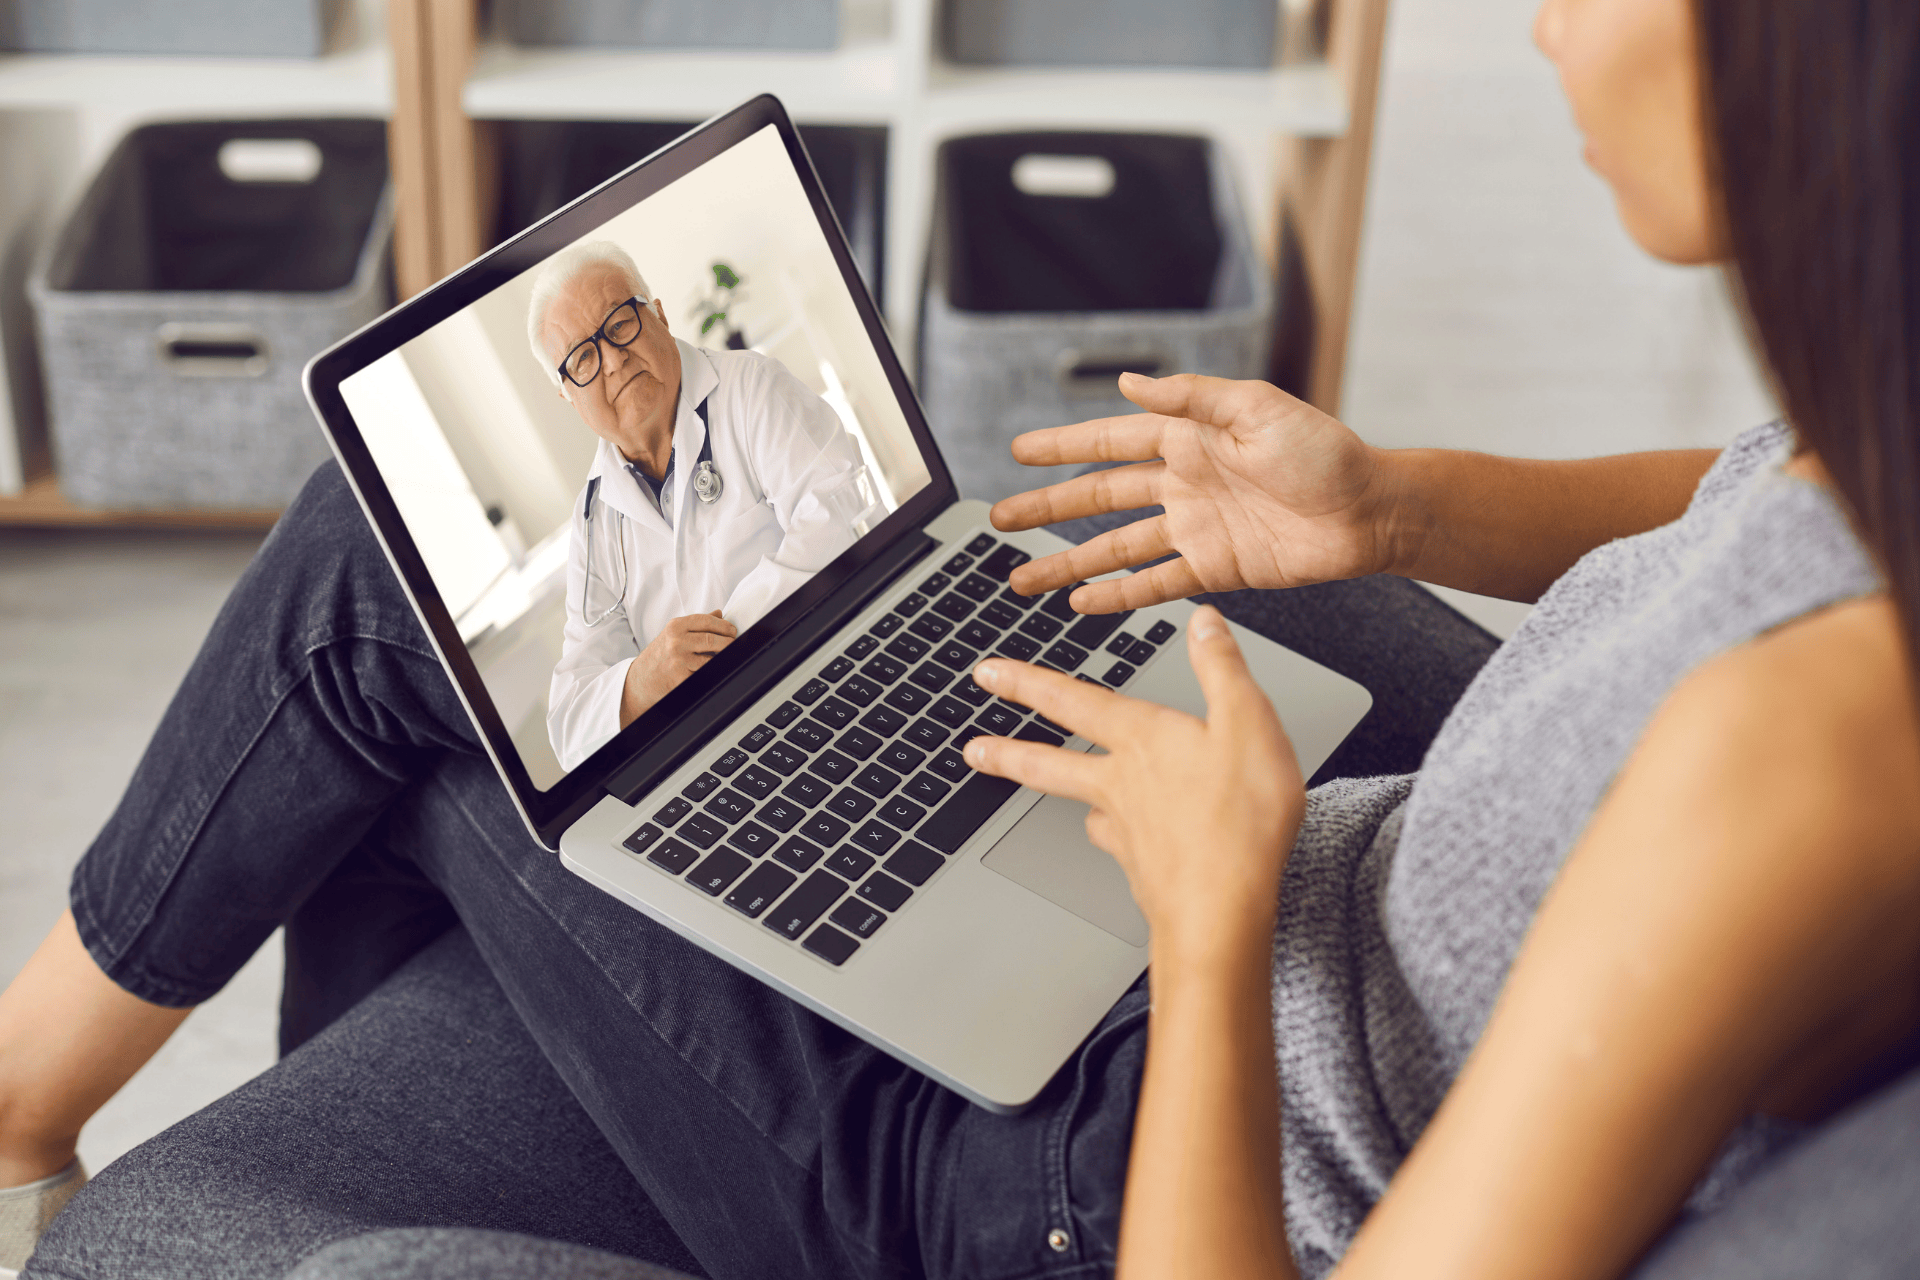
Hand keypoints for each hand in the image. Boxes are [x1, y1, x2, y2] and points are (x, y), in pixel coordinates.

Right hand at [621, 610, 736, 723]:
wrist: (640, 680)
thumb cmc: (658, 656)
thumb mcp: (673, 634)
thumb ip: (696, 624)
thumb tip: (719, 614)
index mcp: (675, 627)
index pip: (706, 621)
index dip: (724, 626)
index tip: (732, 631)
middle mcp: (676, 642)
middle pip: (712, 640)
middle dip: (729, 642)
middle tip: (734, 644)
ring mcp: (678, 661)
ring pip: (711, 658)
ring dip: (721, 658)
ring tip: (723, 656)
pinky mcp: (682, 679)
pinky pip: (704, 673)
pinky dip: (711, 671)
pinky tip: (710, 669)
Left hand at [963, 607, 1305, 959]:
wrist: (1222, 909)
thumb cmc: (1238, 820)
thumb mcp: (1247, 723)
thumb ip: (1221, 668)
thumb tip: (1202, 621)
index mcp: (1141, 740)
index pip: (1071, 701)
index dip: (1026, 683)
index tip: (988, 674)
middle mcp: (1121, 785)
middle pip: (1049, 763)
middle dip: (1007, 751)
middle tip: (972, 749)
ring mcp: (1126, 832)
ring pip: (1079, 804)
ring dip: (1056, 794)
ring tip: (1041, 790)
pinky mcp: (1141, 870)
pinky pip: (1116, 844)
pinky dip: (1112, 835)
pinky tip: (1117, 838)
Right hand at [992, 372, 1396, 613]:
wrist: (1372, 512)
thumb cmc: (1328, 453)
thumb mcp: (1258, 407)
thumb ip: (1191, 397)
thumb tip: (1132, 382)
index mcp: (1189, 438)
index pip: (1109, 442)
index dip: (1062, 447)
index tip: (1018, 452)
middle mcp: (1183, 485)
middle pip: (1098, 498)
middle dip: (1046, 509)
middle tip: (1000, 519)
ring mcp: (1195, 529)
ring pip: (1115, 549)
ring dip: (1069, 563)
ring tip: (1025, 579)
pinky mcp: (1214, 570)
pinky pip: (1154, 584)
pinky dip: (1118, 597)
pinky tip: (1083, 605)